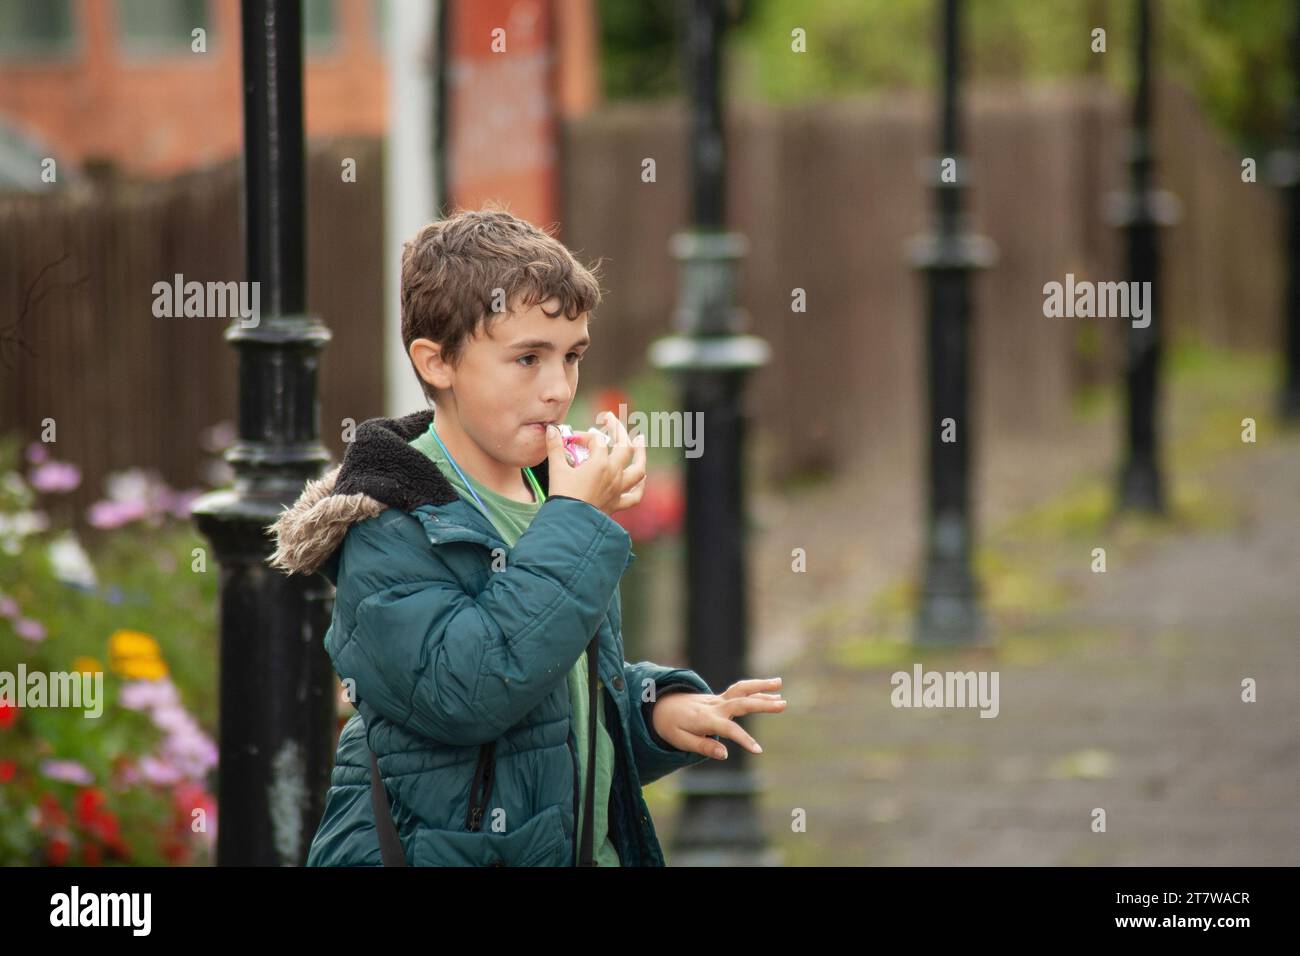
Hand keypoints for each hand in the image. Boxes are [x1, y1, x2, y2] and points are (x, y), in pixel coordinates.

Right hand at [544, 413, 644, 516]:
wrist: (568, 524)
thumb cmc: (562, 497)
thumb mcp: (556, 469)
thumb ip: (556, 448)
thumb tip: (552, 430)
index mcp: (600, 463)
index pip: (597, 440)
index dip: (584, 435)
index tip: (571, 439)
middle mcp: (614, 474)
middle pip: (624, 446)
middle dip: (618, 430)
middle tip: (612, 420)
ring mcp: (618, 489)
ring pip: (638, 469)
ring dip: (640, 453)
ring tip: (640, 439)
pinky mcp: (618, 504)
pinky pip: (635, 495)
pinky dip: (640, 485)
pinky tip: (641, 478)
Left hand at [650, 678, 785, 758]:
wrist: (660, 706)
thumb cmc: (671, 727)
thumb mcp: (681, 741)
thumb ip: (704, 747)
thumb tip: (725, 754)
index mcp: (704, 719)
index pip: (728, 729)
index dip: (743, 739)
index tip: (758, 750)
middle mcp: (713, 706)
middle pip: (740, 702)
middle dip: (762, 703)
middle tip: (783, 704)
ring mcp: (717, 699)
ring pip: (740, 689)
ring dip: (760, 686)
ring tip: (780, 683)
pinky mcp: (720, 698)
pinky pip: (739, 690)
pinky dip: (755, 687)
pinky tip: (771, 689)